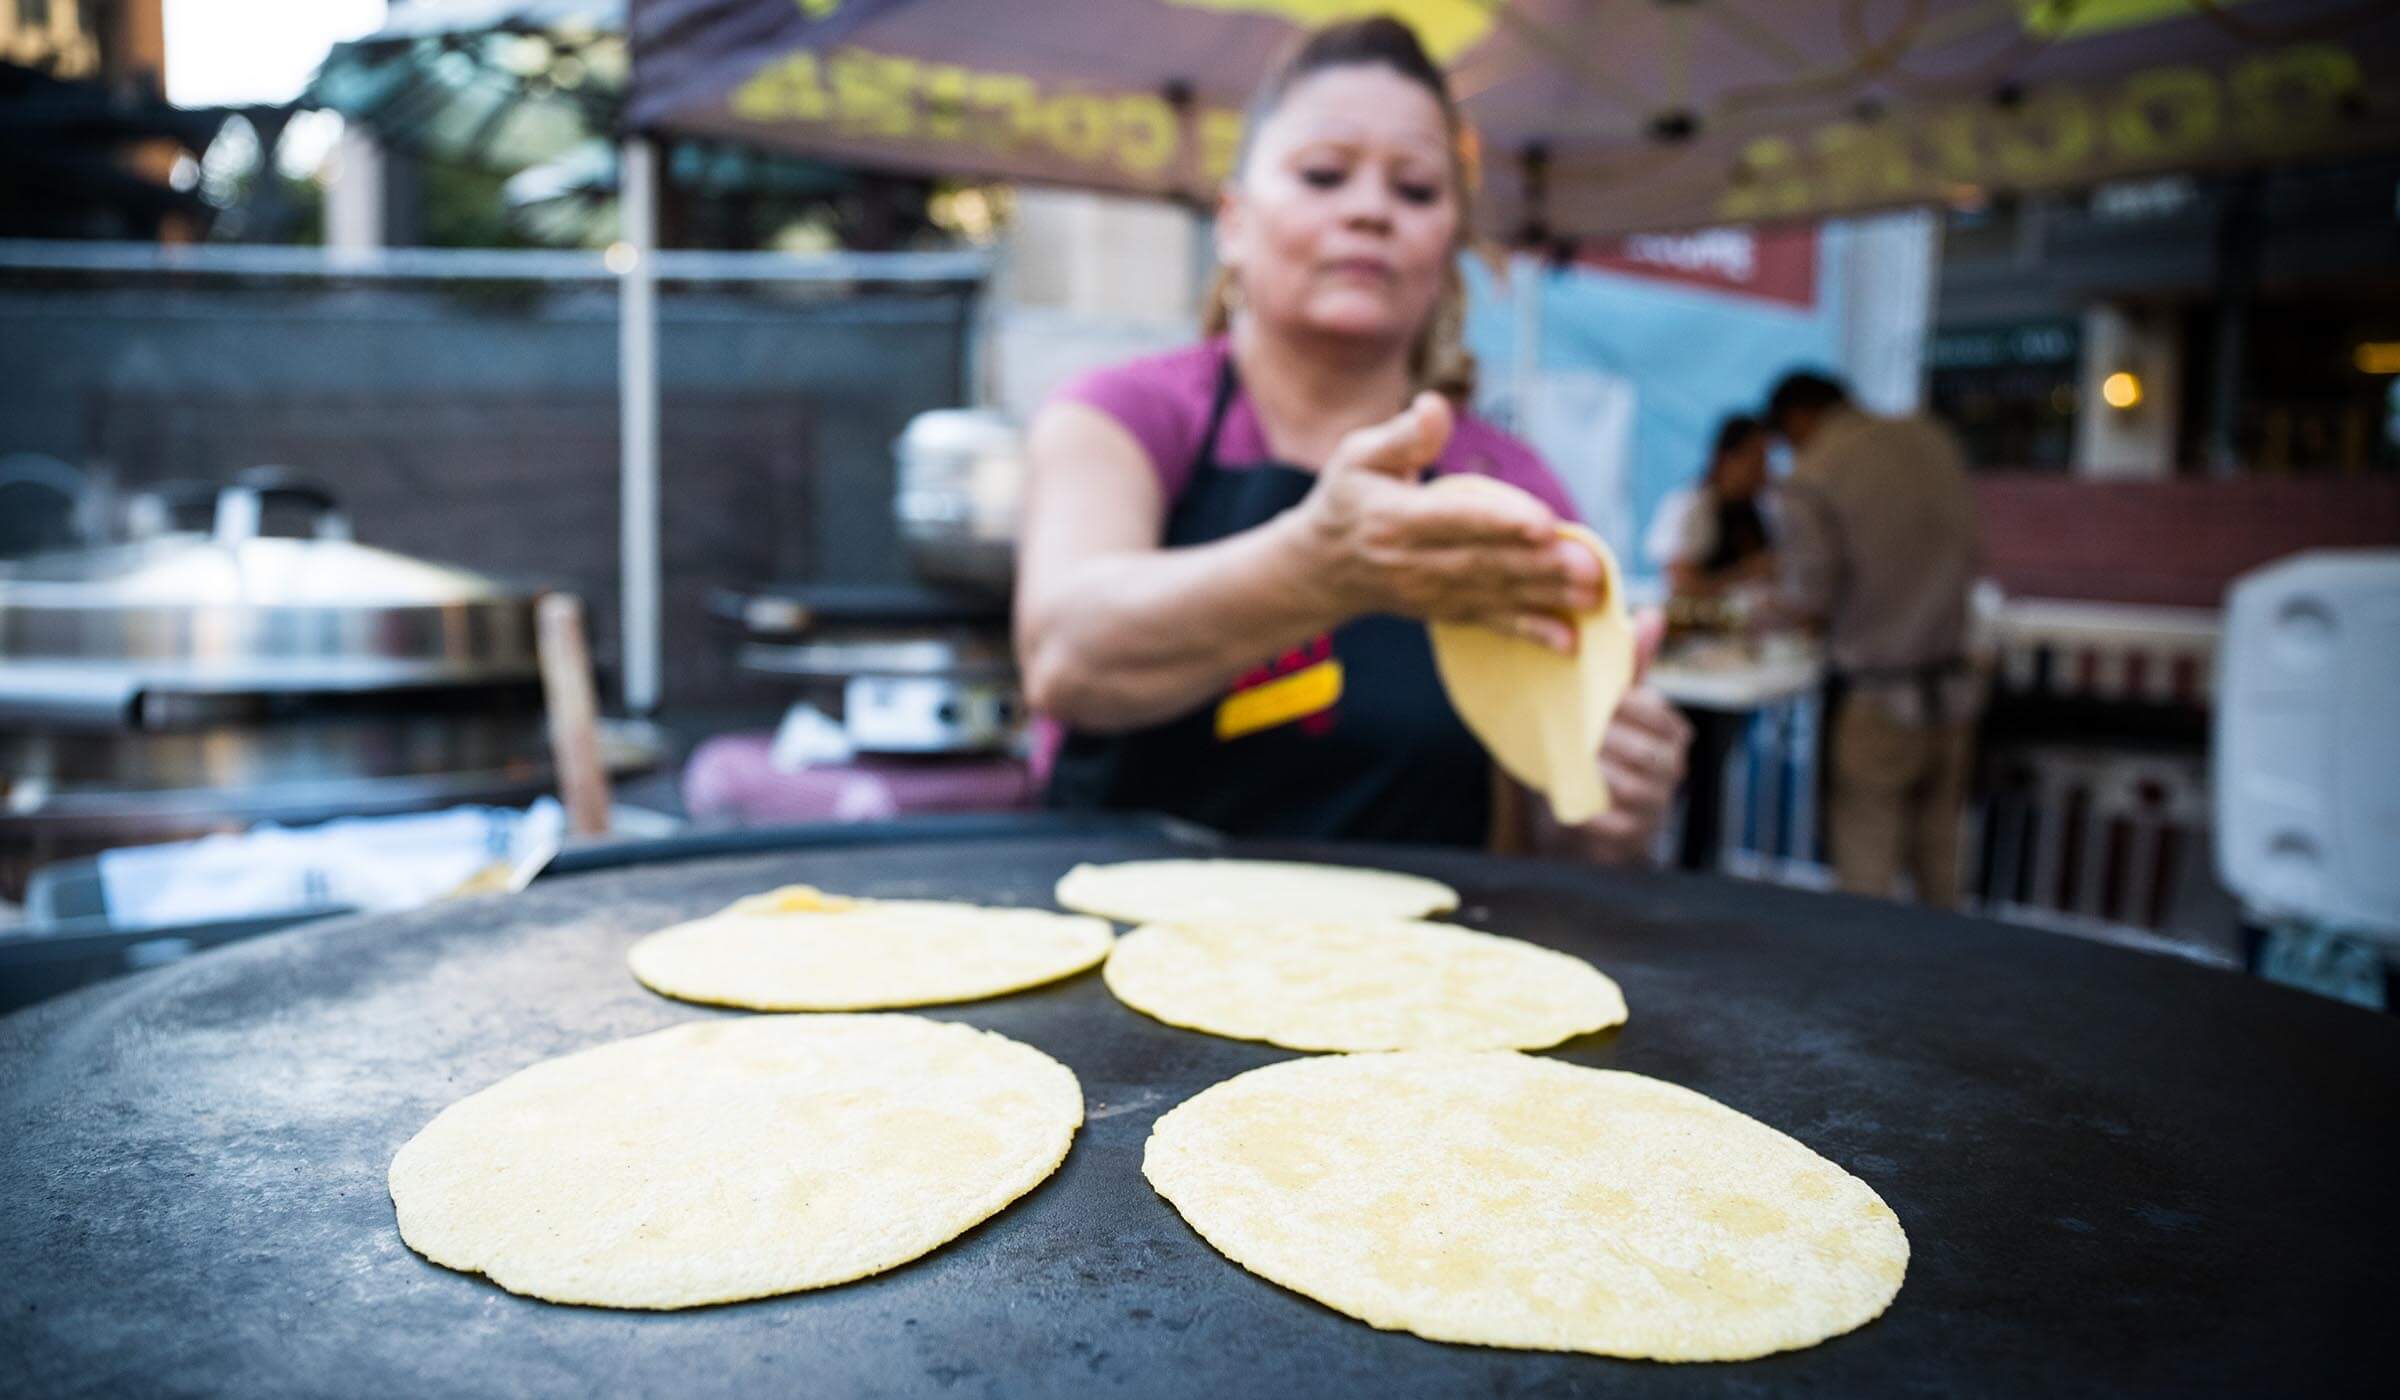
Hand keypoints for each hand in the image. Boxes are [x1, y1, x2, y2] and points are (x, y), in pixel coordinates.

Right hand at [1283, 393, 1601, 651]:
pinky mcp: (1446, 610)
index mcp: (1392, 519)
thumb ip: (1401, 436)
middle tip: (1589, 564)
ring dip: (1547, 595)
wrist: (1322, 568)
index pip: (1452, 519)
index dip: (1499, 522)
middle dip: (1540, 565)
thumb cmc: (1347, 498)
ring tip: (1593, 591)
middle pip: (1483, 563)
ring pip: (1494, 593)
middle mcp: (1412, 562)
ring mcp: (1430, 592)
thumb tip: (1435, 406)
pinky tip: (1568, 638)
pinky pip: (1491, 622)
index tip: (1543, 523)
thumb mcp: (1357, 456)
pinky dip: (1530, 632)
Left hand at [1564, 611, 1691, 862]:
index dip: (1617, 704)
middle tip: (1567, 729)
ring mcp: (1655, 805)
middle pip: (1640, 749)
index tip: (1584, 700)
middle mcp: (1671, 768)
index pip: (1652, 711)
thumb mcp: (1612, 703)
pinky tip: (1569, 793)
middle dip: (1601, 738)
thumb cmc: (1599, 746)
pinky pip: (1610, 820)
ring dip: (1591, 771)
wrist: (1578, 813)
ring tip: (1564, 758)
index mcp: (1672, 731)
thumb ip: (1629, 664)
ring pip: (1626, 784)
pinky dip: (1587, 808)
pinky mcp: (1632, 835)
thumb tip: (1651, 613)